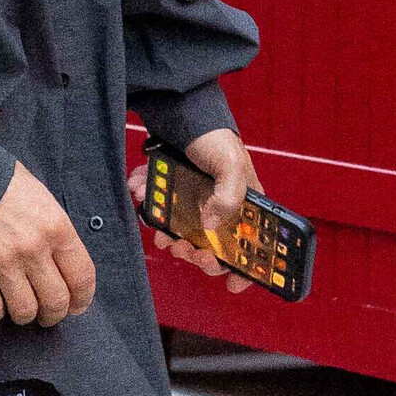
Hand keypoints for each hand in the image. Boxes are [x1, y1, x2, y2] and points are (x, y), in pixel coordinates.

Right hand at [0, 161, 96, 326]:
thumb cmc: (0, 181)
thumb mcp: (40, 196)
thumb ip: (53, 231)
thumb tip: (63, 264)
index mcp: (56, 226)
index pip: (82, 276)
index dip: (83, 298)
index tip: (78, 306)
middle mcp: (33, 248)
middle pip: (56, 301)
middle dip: (55, 314)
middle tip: (49, 314)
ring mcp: (3, 261)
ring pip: (25, 311)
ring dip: (25, 315)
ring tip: (21, 308)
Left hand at [149, 128, 260, 296]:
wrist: (180, 111)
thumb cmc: (214, 137)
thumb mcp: (230, 165)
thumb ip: (227, 198)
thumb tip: (210, 227)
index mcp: (245, 205)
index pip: (252, 245)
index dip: (247, 269)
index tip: (234, 284)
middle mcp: (222, 206)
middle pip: (214, 246)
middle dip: (197, 254)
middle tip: (183, 249)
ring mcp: (196, 201)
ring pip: (184, 234)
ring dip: (170, 236)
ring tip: (160, 231)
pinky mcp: (172, 193)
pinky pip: (161, 211)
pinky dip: (150, 209)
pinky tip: (142, 195)